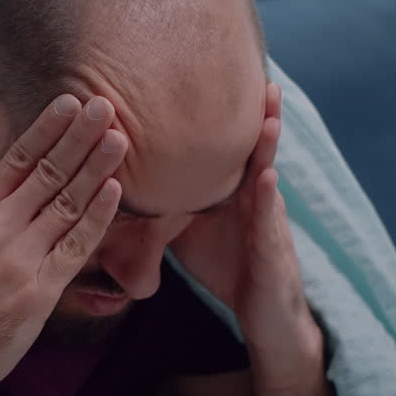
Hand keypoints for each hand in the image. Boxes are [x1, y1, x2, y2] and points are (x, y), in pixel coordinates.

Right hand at [0, 95, 126, 395]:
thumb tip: (31, 175)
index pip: (16, 157)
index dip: (47, 127)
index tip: (71, 100)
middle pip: (46, 171)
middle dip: (79, 135)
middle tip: (105, 104)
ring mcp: (18, 258)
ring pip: (65, 201)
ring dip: (95, 167)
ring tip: (119, 138)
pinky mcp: (39, 290)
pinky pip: (75, 245)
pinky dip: (96, 216)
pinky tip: (115, 191)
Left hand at [170, 82, 312, 356]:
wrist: (262, 319)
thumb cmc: (227, 267)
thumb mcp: (190, 227)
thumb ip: (168, 200)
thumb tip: (123, 180)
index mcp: (236, 191)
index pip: (232, 144)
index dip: (231, 114)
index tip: (223, 76)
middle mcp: (255, 199)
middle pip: (257, 149)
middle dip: (262, 114)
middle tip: (266, 78)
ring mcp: (268, 222)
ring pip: (268, 175)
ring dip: (270, 145)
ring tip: (269, 115)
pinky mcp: (272, 252)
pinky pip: (268, 221)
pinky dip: (267, 196)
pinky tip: (266, 175)